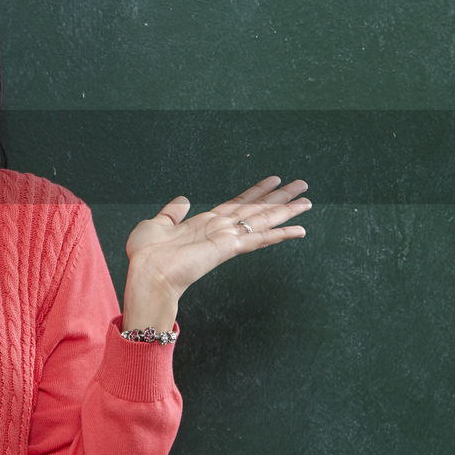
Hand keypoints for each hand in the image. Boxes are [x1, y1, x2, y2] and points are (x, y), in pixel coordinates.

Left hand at [122, 177, 309, 328]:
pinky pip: (259, 239)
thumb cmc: (147, 255)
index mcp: (205, 223)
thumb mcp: (156, 224)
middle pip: (257, 209)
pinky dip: (280, 234)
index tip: (274, 180)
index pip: (237, 204)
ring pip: (263, 220)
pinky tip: (299, 230)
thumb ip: (172, 212)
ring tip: (308, 201)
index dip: (256, 191)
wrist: (146, 274)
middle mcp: (220, 229)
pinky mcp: (228, 248)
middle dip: (280, 198)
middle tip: (303, 185)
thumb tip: (184, 199)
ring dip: (287, 211)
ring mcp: (227, 239)